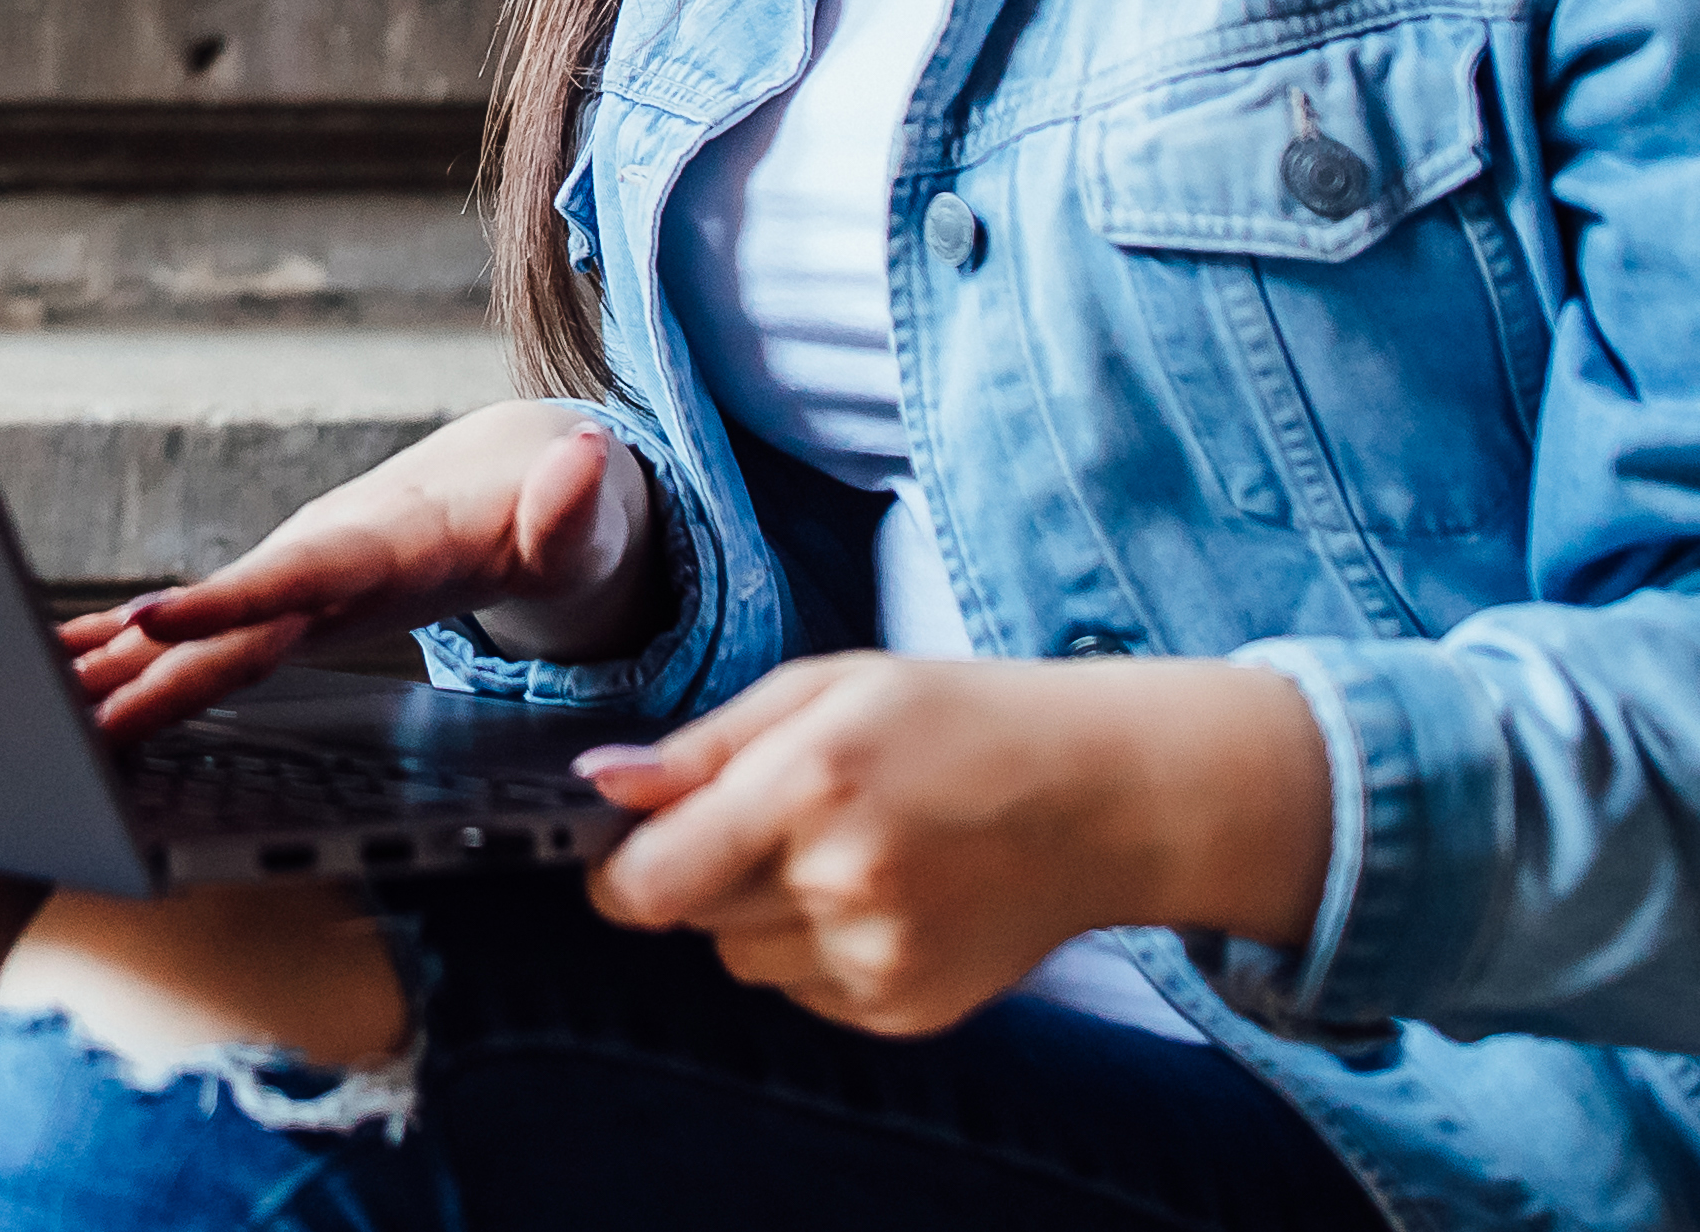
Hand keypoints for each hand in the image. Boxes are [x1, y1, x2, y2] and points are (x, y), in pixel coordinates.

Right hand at [54, 403, 651, 738]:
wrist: (527, 475)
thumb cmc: (564, 505)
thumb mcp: (590, 509)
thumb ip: (580, 501)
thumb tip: (586, 463)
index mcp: (384, 544)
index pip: (296, 573)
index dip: (227, 601)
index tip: (147, 621)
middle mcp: (323, 561)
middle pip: (221, 620)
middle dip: (135, 663)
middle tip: (48, 702)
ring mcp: (300, 587)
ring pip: (196, 636)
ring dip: (112, 668)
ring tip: (30, 701)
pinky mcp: (294, 612)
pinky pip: (206, 644)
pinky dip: (135, 663)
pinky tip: (74, 685)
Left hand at [579, 654, 1331, 1037]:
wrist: (1101, 799)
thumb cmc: (955, 720)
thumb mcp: (824, 688)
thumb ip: (702, 745)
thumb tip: (598, 784)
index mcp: (808, 787)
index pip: (647, 882)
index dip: (615, 871)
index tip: (623, 848)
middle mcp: (840, 884)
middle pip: (689, 916)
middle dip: (702, 871)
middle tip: (775, 819)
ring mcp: (878, 959)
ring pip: (742, 959)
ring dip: (760, 914)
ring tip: (842, 851)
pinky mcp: (906, 1010)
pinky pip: (803, 991)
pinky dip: (816, 950)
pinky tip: (882, 895)